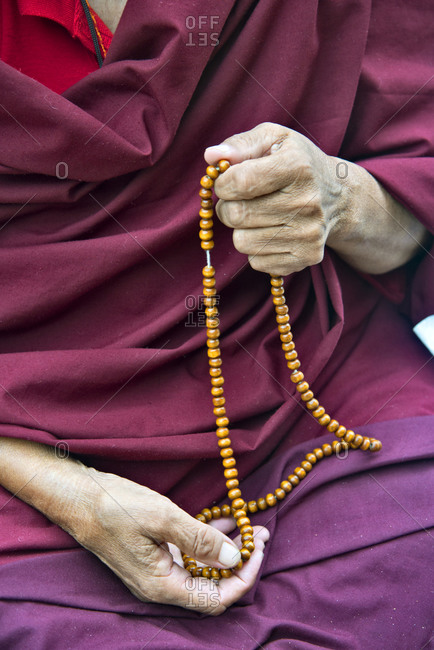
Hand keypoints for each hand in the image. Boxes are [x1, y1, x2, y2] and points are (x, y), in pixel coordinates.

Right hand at [82, 468, 268, 614]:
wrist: (77, 497)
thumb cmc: (114, 507)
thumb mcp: (162, 518)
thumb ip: (200, 540)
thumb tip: (235, 558)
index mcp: (163, 585)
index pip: (216, 597)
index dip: (243, 577)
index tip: (259, 548)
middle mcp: (162, 584)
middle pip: (213, 586)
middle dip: (241, 562)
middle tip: (261, 534)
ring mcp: (157, 570)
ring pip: (203, 568)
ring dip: (228, 549)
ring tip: (250, 525)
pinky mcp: (154, 554)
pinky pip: (189, 554)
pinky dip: (209, 539)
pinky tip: (225, 520)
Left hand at [205, 122, 428, 274]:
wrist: (338, 196)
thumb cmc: (297, 163)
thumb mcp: (273, 139)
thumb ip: (240, 144)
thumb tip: (211, 156)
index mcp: (297, 166)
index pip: (239, 182)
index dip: (222, 183)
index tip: (227, 181)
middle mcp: (307, 202)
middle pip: (236, 215)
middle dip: (228, 206)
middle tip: (240, 200)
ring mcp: (308, 234)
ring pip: (242, 242)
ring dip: (241, 229)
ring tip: (257, 215)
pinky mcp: (306, 257)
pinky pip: (256, 262)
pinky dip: (256, 248)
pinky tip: (271, 231)